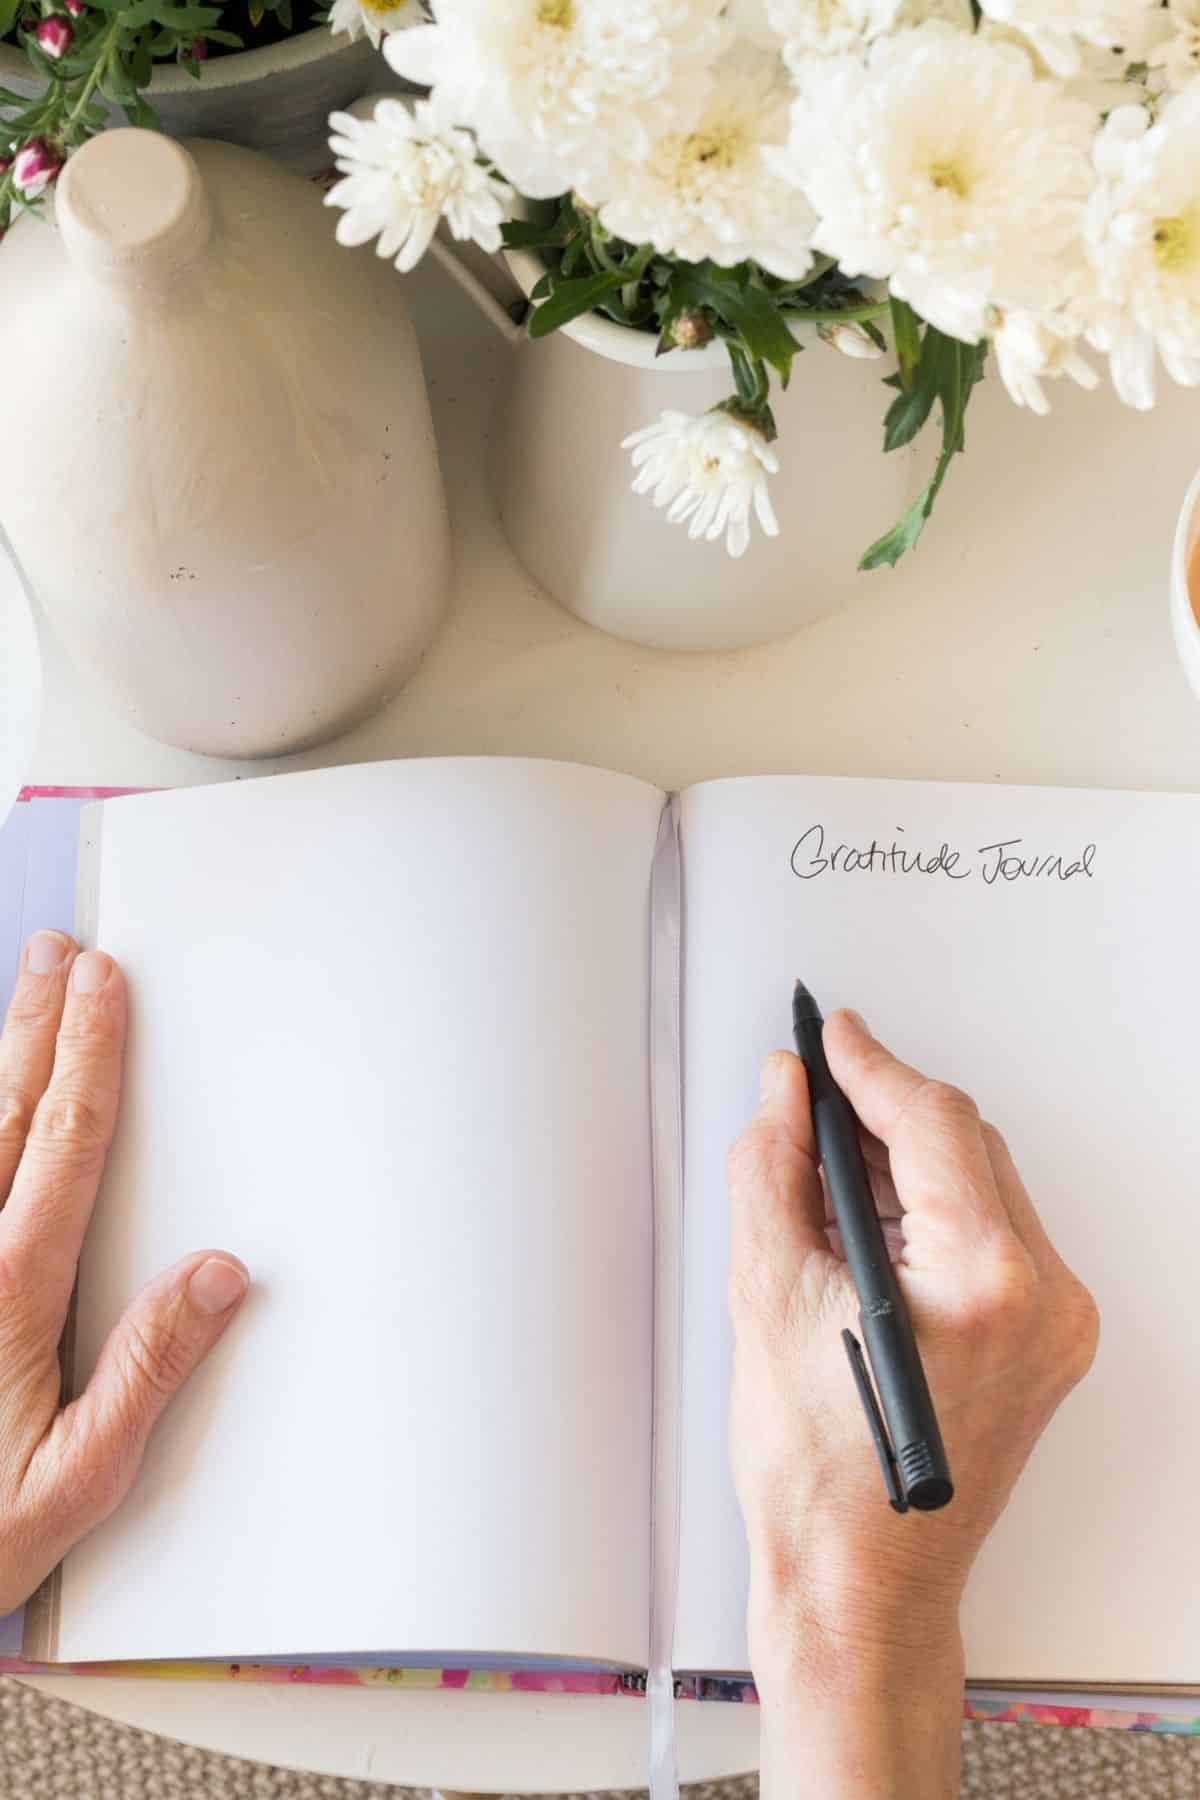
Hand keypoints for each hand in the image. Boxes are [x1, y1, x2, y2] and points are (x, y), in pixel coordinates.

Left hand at [0, 931, 248, 1618]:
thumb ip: (148, 1370)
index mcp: (8, 1289)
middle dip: (39, 1024)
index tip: (105, 983)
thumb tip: (219, 1273)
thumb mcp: (78, 1480)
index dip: (91, 1052)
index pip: (65, 1141)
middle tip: (57, 955)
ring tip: (24, 992)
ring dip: (0, 1054)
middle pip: (7, 1113)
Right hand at [727, 1011, 1097, 1798]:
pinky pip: (992, 1238)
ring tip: (823, 1170)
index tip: (830, 1036)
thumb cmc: (819, 1478)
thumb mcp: (767, 1296)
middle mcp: (1044, 1299)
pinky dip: (929, 1213)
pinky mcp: (1047, 1346)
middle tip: (811, 1101)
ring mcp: (1056, 1327)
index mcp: (986, 1281)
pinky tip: (866, 1222)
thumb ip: (773, 1170)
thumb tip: (784, 1094)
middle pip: (967, 1146)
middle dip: (884, 1115)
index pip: (933, 1123)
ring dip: (905, 1164)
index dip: (871, 1066)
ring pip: (981, 1187)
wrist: (861, 1585)